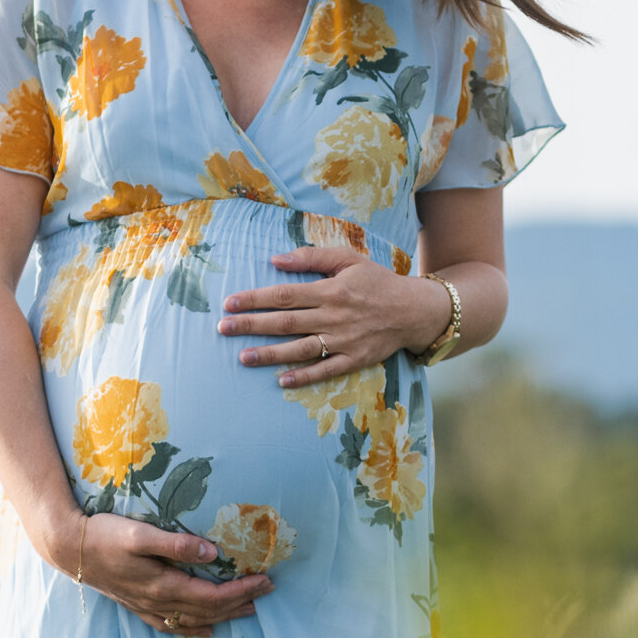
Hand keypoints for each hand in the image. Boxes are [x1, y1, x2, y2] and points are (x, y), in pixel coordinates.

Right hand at [72, 511, 271, 637]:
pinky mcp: (136, 605)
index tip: (266, 580)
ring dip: (223, 616)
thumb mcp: (141, 534)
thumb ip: (176, 544)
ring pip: (193, 619)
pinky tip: (204, 628)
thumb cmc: (105, 535)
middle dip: (240, 602)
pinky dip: (192, 628)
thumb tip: (213, 553)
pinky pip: (170, 624)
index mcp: (163, 585)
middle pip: (208, 610)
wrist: (68, 549)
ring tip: (249, 610)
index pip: (213, 595)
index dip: (242, 590)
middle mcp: (157, 602)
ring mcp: (146, 606)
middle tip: (268, 592)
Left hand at [217, 245, 453, 387]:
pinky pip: (326, 370)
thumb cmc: (377, 281)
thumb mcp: (349, 259)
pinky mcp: (354, 359)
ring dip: (270, 354)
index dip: (255, 299)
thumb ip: (313, 257)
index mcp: (330, 290)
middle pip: (286, 322)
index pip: (285, 295)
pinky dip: (304, 376)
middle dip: (252, 325)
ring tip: (243, 358)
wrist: (413, 310)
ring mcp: (344, 340)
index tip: (230, 303)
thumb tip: (277, 259)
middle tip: (223, 329)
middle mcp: (334, 316)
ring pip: (301, 349)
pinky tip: (281, 380)